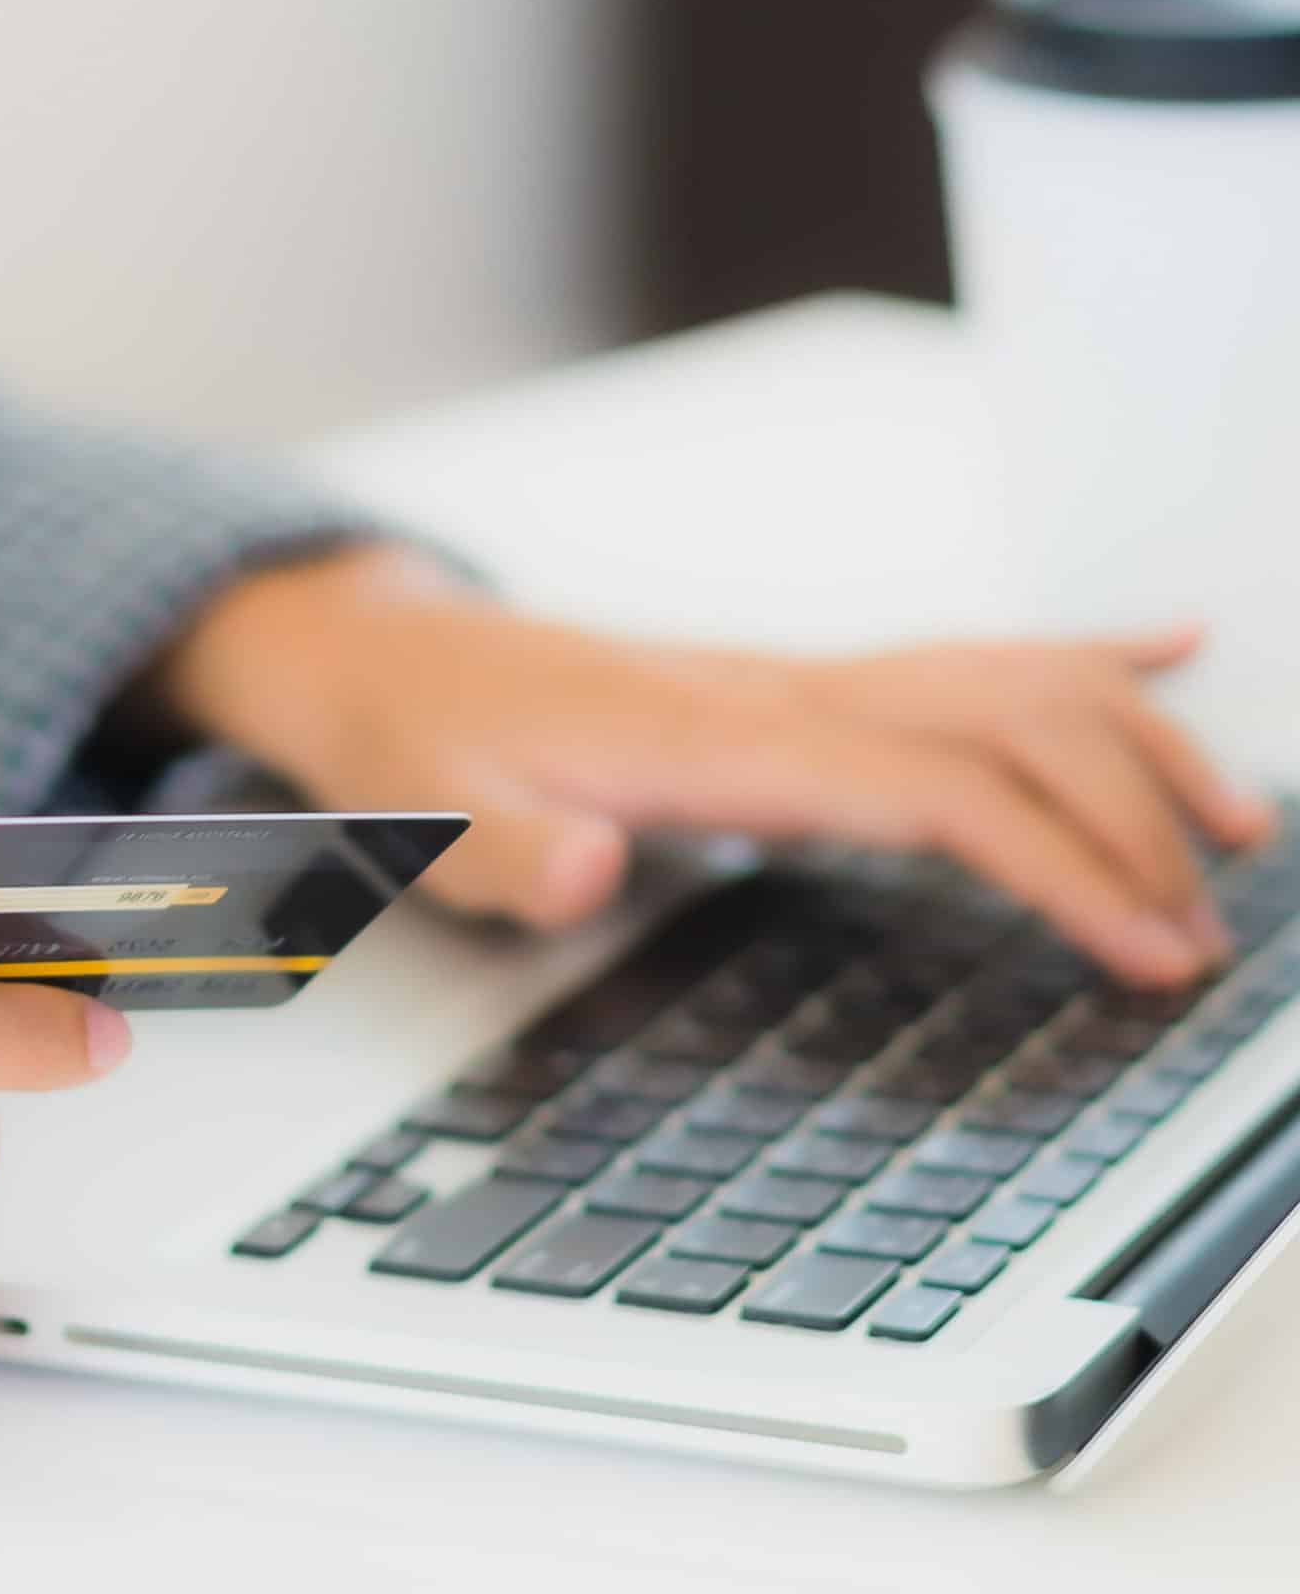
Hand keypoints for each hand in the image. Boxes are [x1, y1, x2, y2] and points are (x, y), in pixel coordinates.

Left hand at [156, 546, 1274, 986]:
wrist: (379, 661)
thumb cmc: (409, 748)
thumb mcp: (421, 819)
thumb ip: (508, 854)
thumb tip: (600, 864)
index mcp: (712, 740)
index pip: (930, 793)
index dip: (1056, 863)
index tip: (1149, 946)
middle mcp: (775, 692)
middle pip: (1001, 726)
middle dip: (1126, 820)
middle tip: (1206, 934)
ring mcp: (790, 677)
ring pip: (1002, 678)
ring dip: (1130, 736)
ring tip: (1240, 818)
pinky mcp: (788, 684)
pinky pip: (953, 654)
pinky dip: (1072, 653)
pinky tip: (1164, 647)